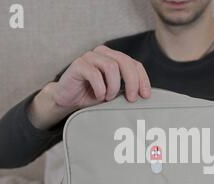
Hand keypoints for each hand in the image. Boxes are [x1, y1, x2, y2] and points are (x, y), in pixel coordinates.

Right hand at [28, 45, 150, 129]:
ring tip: (108, 98)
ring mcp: (90, 57)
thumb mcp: (114, 92)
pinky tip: (98, 96)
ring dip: (113, 87)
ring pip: (112, 67)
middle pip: (126, 62)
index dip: (142, 79)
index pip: (134, 64)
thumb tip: (145, 96)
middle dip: (132, 82)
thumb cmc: (91, 95)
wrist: (67, 99)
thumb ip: (126, 88)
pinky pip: (95, 74)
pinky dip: (100, 88)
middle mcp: (103, 53)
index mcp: (114, 58)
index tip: (146, 95)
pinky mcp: (78, 64)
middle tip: (131, 99)